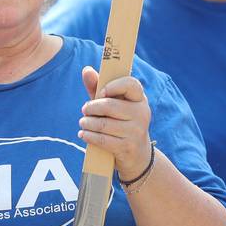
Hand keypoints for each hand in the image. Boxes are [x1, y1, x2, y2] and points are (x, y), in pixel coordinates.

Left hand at [78, 66, 151, 181]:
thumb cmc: (120, 123)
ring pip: (103, 124)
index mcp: (140, 99)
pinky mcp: (127, 147)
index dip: (113, 86)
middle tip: (85, 110)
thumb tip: (86, 70)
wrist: (136, 155)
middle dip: (92, 107)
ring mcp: (136, 131)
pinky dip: (89, 136)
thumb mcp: (112, 104)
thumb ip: (98, 87)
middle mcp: (141, 113)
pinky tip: (83, 134)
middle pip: (110, 105)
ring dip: (87, 123)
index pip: (131, 84)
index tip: (101, 92)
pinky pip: (102, 139)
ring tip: (83, 123)